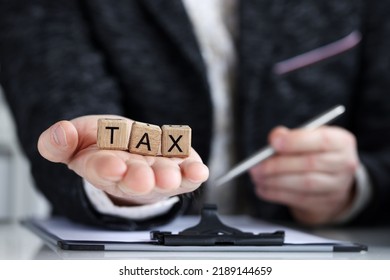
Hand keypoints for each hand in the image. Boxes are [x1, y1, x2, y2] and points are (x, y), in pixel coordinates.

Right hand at [37, 115, 208, 205]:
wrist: (130, 150)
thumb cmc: (105, 144)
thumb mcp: (76, 138)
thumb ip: (60, 140)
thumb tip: (59, 132)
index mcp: (102, 166)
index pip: (101, 169)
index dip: (107, 168)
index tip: (113, 166)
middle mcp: (131, 174)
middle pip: (135, 178)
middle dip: (139, 179)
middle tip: (143, 179)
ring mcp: (156, 171)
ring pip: (163, 177)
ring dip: (169, 177)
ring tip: (173, 177)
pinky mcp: (178, 165)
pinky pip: (186, 171)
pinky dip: (193, 172)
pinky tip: (199, 171)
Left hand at [249, 126, 358, 225]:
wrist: (332, 181)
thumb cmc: (315, 153)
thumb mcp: (308, 138)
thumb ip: (291, 136)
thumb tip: (275, 138)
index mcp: (341, 142)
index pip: (321, 140)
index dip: (296, 141)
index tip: (273, 142)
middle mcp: (344, 165)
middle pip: (309, 164)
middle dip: (278, 165)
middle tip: (256, 166)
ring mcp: (337, 187)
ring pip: (303, 184)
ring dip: (275, 181)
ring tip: (257, 177)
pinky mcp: (324, 204)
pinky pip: (298, 199)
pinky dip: (276, 194)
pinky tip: (262, 189)